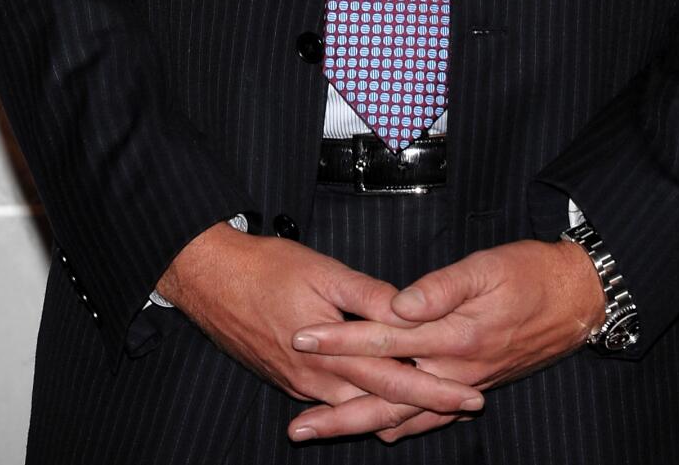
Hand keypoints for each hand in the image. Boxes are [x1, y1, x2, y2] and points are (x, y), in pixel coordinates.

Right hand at [157, 224, 484, 439]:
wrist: (210, 279)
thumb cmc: (267, 268)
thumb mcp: (325, 271)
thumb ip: (370, 296)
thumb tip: (409, 311)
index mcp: (331, 354)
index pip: (394, 380)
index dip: (434, 389)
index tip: (468, 394)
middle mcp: (317, 381)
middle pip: (380, 403)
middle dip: (424, 407)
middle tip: (466, 406)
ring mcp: (300, 386)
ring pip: (356, 409)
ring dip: (394, 409)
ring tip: (432, 408)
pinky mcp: (288, 380)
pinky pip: (332, 403)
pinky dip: (361, 405)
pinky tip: (378, 404)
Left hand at [290, 239, 604, 442]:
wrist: (577, 299)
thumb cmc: (531, 273)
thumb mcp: (488, 266)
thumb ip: (441, 287)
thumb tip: (399, 305)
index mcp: (454, 335)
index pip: (384, 340)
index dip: (341, 340)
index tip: (303, 339)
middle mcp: (455, 370)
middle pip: (387, 398)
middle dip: (338, 412)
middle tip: (296, 427)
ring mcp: (464, 384)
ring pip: (405, 416)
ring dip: (362, 426)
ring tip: (323, 432)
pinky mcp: (474, 386)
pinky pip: (431, 418)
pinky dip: (403, 426)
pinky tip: (381, 430)